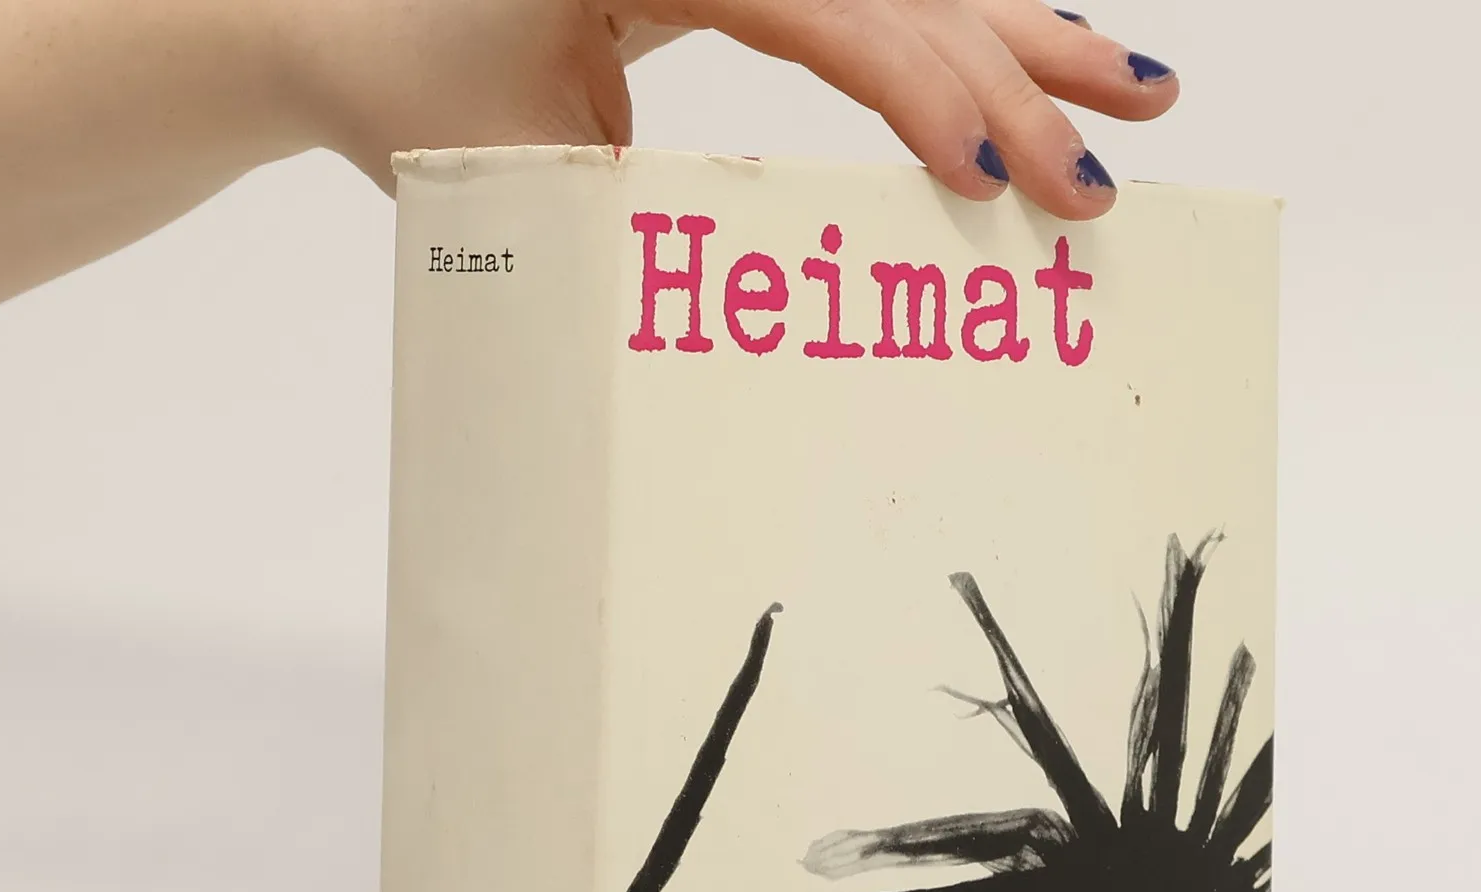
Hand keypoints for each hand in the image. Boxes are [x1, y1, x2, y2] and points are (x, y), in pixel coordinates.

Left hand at [282, 0, 1179, 219]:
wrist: (342, 24)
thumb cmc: (414, 88)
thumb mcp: (521, 162)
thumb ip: (644, 201)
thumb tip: (789, 275)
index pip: (818, 4)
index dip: (915, 85)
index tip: (988, 175)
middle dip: (1010, 80)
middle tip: (1097, 183)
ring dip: (1029, 35)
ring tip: (1137, 93)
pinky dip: (968, 23)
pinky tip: (1051, 45)